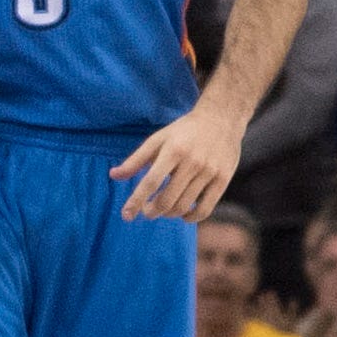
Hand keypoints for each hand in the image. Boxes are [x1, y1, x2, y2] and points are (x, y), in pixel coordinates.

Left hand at [109, 102, 243, 219]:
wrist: (221, 119)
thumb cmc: (183, 131)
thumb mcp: (157, 140)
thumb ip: (135, 160)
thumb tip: (113, 176)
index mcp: (173, 151)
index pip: (151, 182)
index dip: (136, 201)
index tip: (126, 215)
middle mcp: (193, 162)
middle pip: (167, 199)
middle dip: (151, 211)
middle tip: (146, 211)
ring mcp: (210, 172)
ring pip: (184, 206)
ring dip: (168, 214)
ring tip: (162, 210)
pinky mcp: (224, 179)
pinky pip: (206, 208)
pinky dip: (191, 218)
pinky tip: (182, 215)